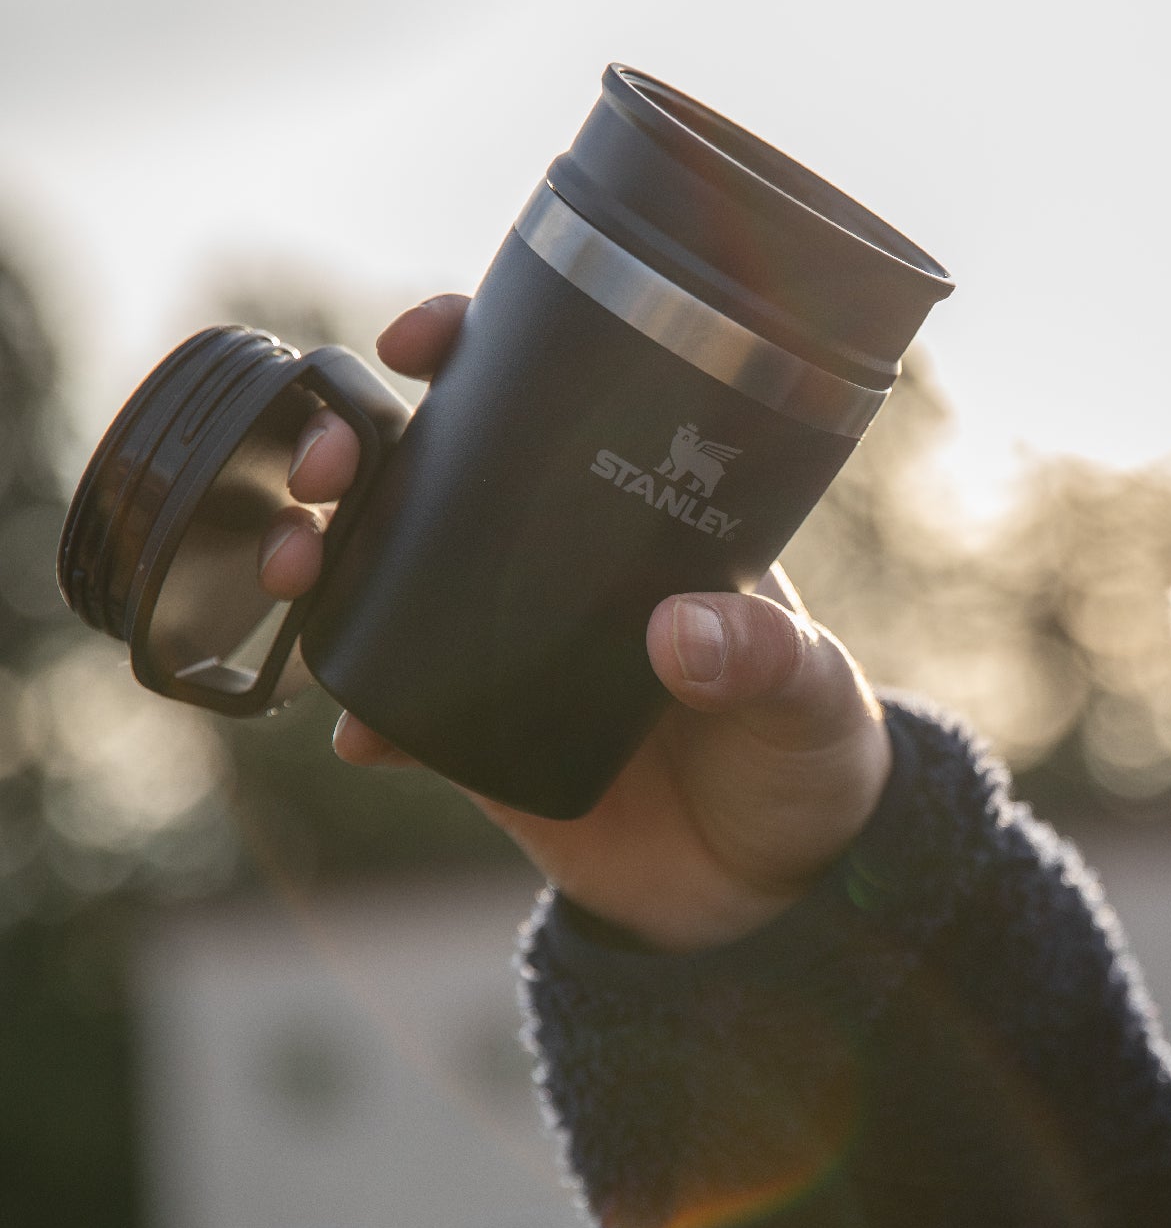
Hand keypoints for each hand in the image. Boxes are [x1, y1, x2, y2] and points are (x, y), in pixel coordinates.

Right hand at [258, 295, 891, 952]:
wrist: (764, 886)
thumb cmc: (805, 761)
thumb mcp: (812, 695)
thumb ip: (769, 660)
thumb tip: (677, 630)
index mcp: (638, 524)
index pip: (550, 405)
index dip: (475, 354)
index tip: (418, 341)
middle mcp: (560, 572)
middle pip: (434, 476)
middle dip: (354, 446)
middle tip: (328, 462)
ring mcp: (510, 650)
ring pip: (388, 578)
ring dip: (324, 557)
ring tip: (300, 566)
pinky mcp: (482, 740)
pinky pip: (399, 711)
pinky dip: (363, 711)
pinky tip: (356, 729)